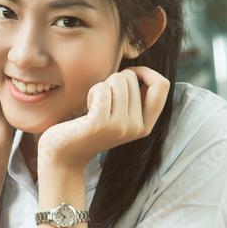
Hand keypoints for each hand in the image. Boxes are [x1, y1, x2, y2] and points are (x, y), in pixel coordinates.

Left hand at [38, 66, 170, 171]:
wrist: (64, 155)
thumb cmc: (88, 128)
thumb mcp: (118, 116)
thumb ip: (133, 99)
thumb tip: (141, 72)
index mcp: (145, 125)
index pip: (162, 85)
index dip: (145, 72)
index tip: (127, 77)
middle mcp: (137, 127)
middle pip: (132, 78)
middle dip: (113, 80)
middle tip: (102, 100)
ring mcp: (120, 127)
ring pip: (118, 80)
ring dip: (101, 86)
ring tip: (94, 105)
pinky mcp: (101, 124)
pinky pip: (102, 89)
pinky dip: (92, 92)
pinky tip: (87, 108)